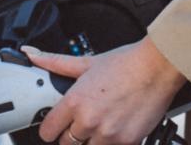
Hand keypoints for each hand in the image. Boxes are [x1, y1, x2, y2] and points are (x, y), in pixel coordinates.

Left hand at [23, 39, 186, 144]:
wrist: (158, 67)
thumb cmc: (126, 64)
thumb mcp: (87, 62)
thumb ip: (57, 62)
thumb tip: (33, 54)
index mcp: (75, 101)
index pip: (48, 131)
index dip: (50, 130)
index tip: (54, 128)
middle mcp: (89, 120)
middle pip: (66, 143)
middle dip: (71, 135)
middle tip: (82, 123)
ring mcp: (108, 134)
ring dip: (91, 140)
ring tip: (101, 125)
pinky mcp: (127, 142)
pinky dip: (112, 142)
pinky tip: (117, 128)